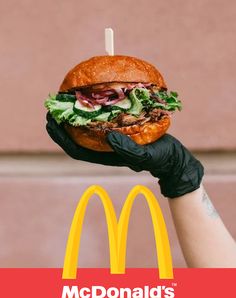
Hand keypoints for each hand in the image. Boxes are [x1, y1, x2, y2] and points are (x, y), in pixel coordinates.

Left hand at [46, 113, 203, 197]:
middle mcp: (104, 147)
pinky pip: (101, 121)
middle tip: (52, 106)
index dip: (60, 137)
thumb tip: (109, 136)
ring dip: (75, 115)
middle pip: (76, 137)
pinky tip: (93, 98)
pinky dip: (93, 111)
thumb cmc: (160, 159)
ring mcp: (111, 140)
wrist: (172, 157)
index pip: (75, 149)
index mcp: (105, 156)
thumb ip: (128, 150)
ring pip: (87, 128)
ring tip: (67, 99)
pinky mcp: (120, 131)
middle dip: (62, 124)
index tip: (50, 121)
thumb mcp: (146, 156)